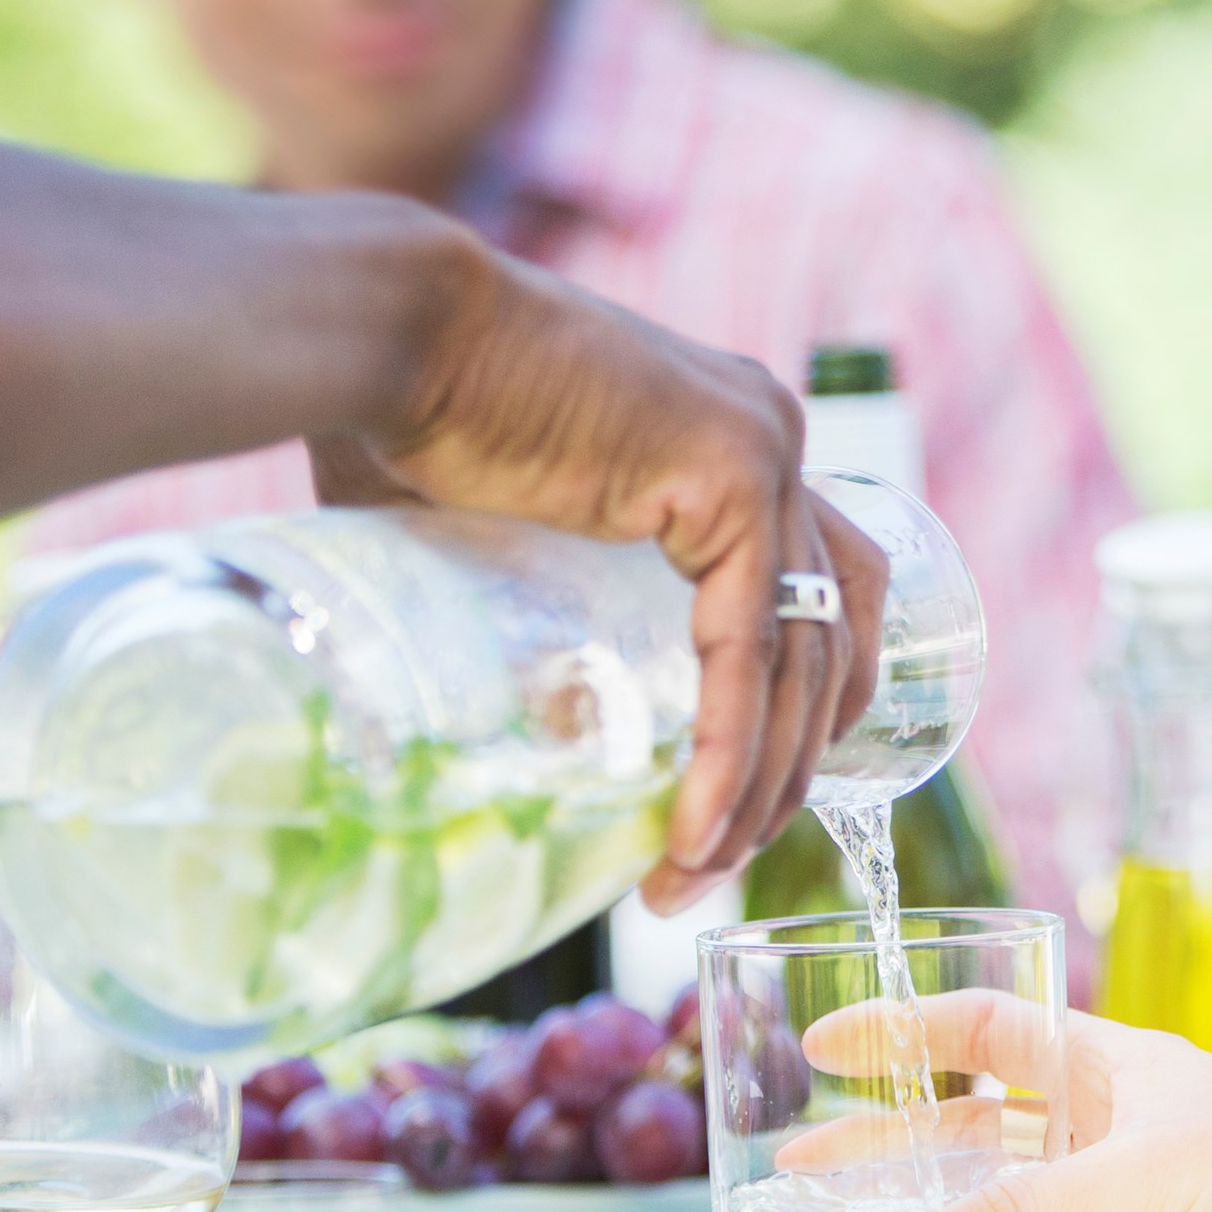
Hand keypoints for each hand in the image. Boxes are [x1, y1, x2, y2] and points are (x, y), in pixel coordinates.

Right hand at [353, 250, 887, 906]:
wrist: (382, 331)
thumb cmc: (400, 414)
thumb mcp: (503, 531)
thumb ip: (534, 603)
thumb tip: (503, 716)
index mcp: (728, 442)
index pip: (814, 594)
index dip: (796, 706)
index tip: (736, 803)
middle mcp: (768, 439)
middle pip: (829, 636)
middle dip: (786, 768)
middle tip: (710, 861)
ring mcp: (764, 449)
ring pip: (802, 658)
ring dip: (758, 786)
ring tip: (689, 880)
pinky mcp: (732, 475)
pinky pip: (751, 648)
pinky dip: (729, 750)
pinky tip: (694, 833)